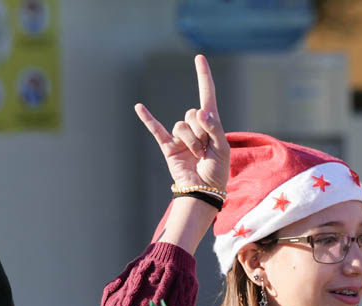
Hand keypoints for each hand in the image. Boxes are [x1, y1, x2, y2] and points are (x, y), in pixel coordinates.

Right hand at [135, 54, 228, 190]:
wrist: (203, 191)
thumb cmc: (217, 171)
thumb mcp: (222, 149)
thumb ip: (214, 129)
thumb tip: (201, 111)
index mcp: (210, 125)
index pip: (207, 96)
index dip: (204, 77)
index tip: (200, 58)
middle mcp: (194, 127)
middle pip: (192, 114)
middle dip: (201, 132)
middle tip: (206, 150)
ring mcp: (180, 136)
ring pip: (181, 126)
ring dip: (191, 141)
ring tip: (197, 155)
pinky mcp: (168, 146)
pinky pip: (156, 129)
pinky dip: (148, 119)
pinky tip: (139, 107)